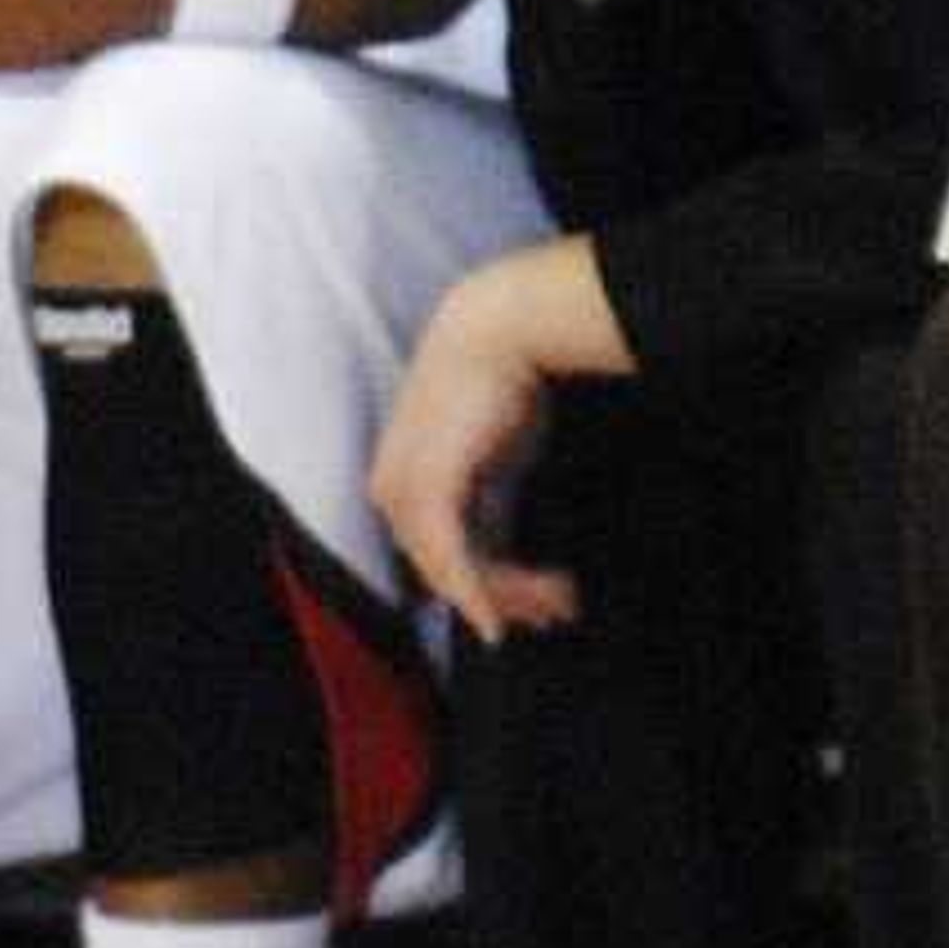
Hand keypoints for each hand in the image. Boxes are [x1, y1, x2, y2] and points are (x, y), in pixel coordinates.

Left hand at [367, 255, 578, 644]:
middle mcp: (392, 488)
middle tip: (554, 608)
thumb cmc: (500, 373)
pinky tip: (498, 618)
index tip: (532, 594)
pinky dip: (477, 595)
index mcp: (401, 473)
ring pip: (450, 573)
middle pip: (444, 568)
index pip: (438, 546)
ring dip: (506, 595)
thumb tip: (504, 520)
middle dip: (504, 595)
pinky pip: (451, 563)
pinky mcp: (426, 494)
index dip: (485, 580)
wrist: (496, 328)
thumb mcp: (492, 441)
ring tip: (556, 599)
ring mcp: (405, 493)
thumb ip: (487, 486)